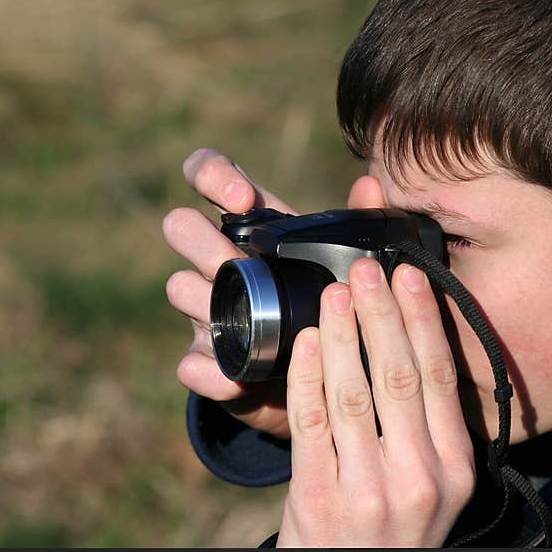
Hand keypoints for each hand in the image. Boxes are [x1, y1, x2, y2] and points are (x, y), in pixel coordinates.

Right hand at [164, 148, 390, 437]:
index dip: (213, 174)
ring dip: (203, 298)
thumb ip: (355, 223)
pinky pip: (192, 362)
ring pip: (181, 287)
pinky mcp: (208, 361)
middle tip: (231, 260)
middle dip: (201, 238)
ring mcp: (207, 310)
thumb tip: (370, 187)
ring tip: (246, 316)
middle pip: (181, 225)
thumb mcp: (340, 261)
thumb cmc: (324, 301)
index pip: (209, 175)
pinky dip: (208, 369)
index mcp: (251, 228)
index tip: (242, 199)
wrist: (317, 377)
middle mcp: (219, 261)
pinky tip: (232, 377)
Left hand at [277, 259, 475, 546]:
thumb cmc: (394, 528)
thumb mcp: (435, 485)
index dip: (424, 321)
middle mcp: (419, 477)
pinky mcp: (319, 498)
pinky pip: (311, 421)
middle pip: (399, 375)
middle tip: (367, 270)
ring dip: (342, 334)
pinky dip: (307, 374)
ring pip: (353, 392)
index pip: (442, 377)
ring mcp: (368, 490)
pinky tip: (307, 341)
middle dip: (382, 314)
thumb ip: (430, 426)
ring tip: (336, 293)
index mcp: (456, 467)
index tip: (410, 276)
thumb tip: (413, 342)